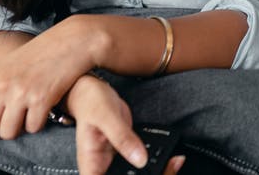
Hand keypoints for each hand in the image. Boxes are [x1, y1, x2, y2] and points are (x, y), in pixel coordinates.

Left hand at [0, 19, 95, 144]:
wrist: (70, 41)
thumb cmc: (40, 54)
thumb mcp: (7, 66)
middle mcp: (1, 86)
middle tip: (13, 127)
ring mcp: (20, 92)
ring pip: (8, 133)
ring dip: (20, 131)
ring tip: (29, 118)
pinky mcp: (41, 98)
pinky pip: (33, 127)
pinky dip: (39, 124)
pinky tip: (44, 112)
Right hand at [67, 74, 186, 174]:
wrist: (91, 91)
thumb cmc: (92, 102)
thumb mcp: (107, 118)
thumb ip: (123, 138)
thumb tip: (140, 160)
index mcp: (90, 164)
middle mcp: (100, 166)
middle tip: (162, 169)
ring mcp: (112, 160)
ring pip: (131, 174)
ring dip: (148, 170)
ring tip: (168, 166)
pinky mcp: (124, 151)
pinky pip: (137, 161)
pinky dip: (149, 161)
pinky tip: (163, 159)